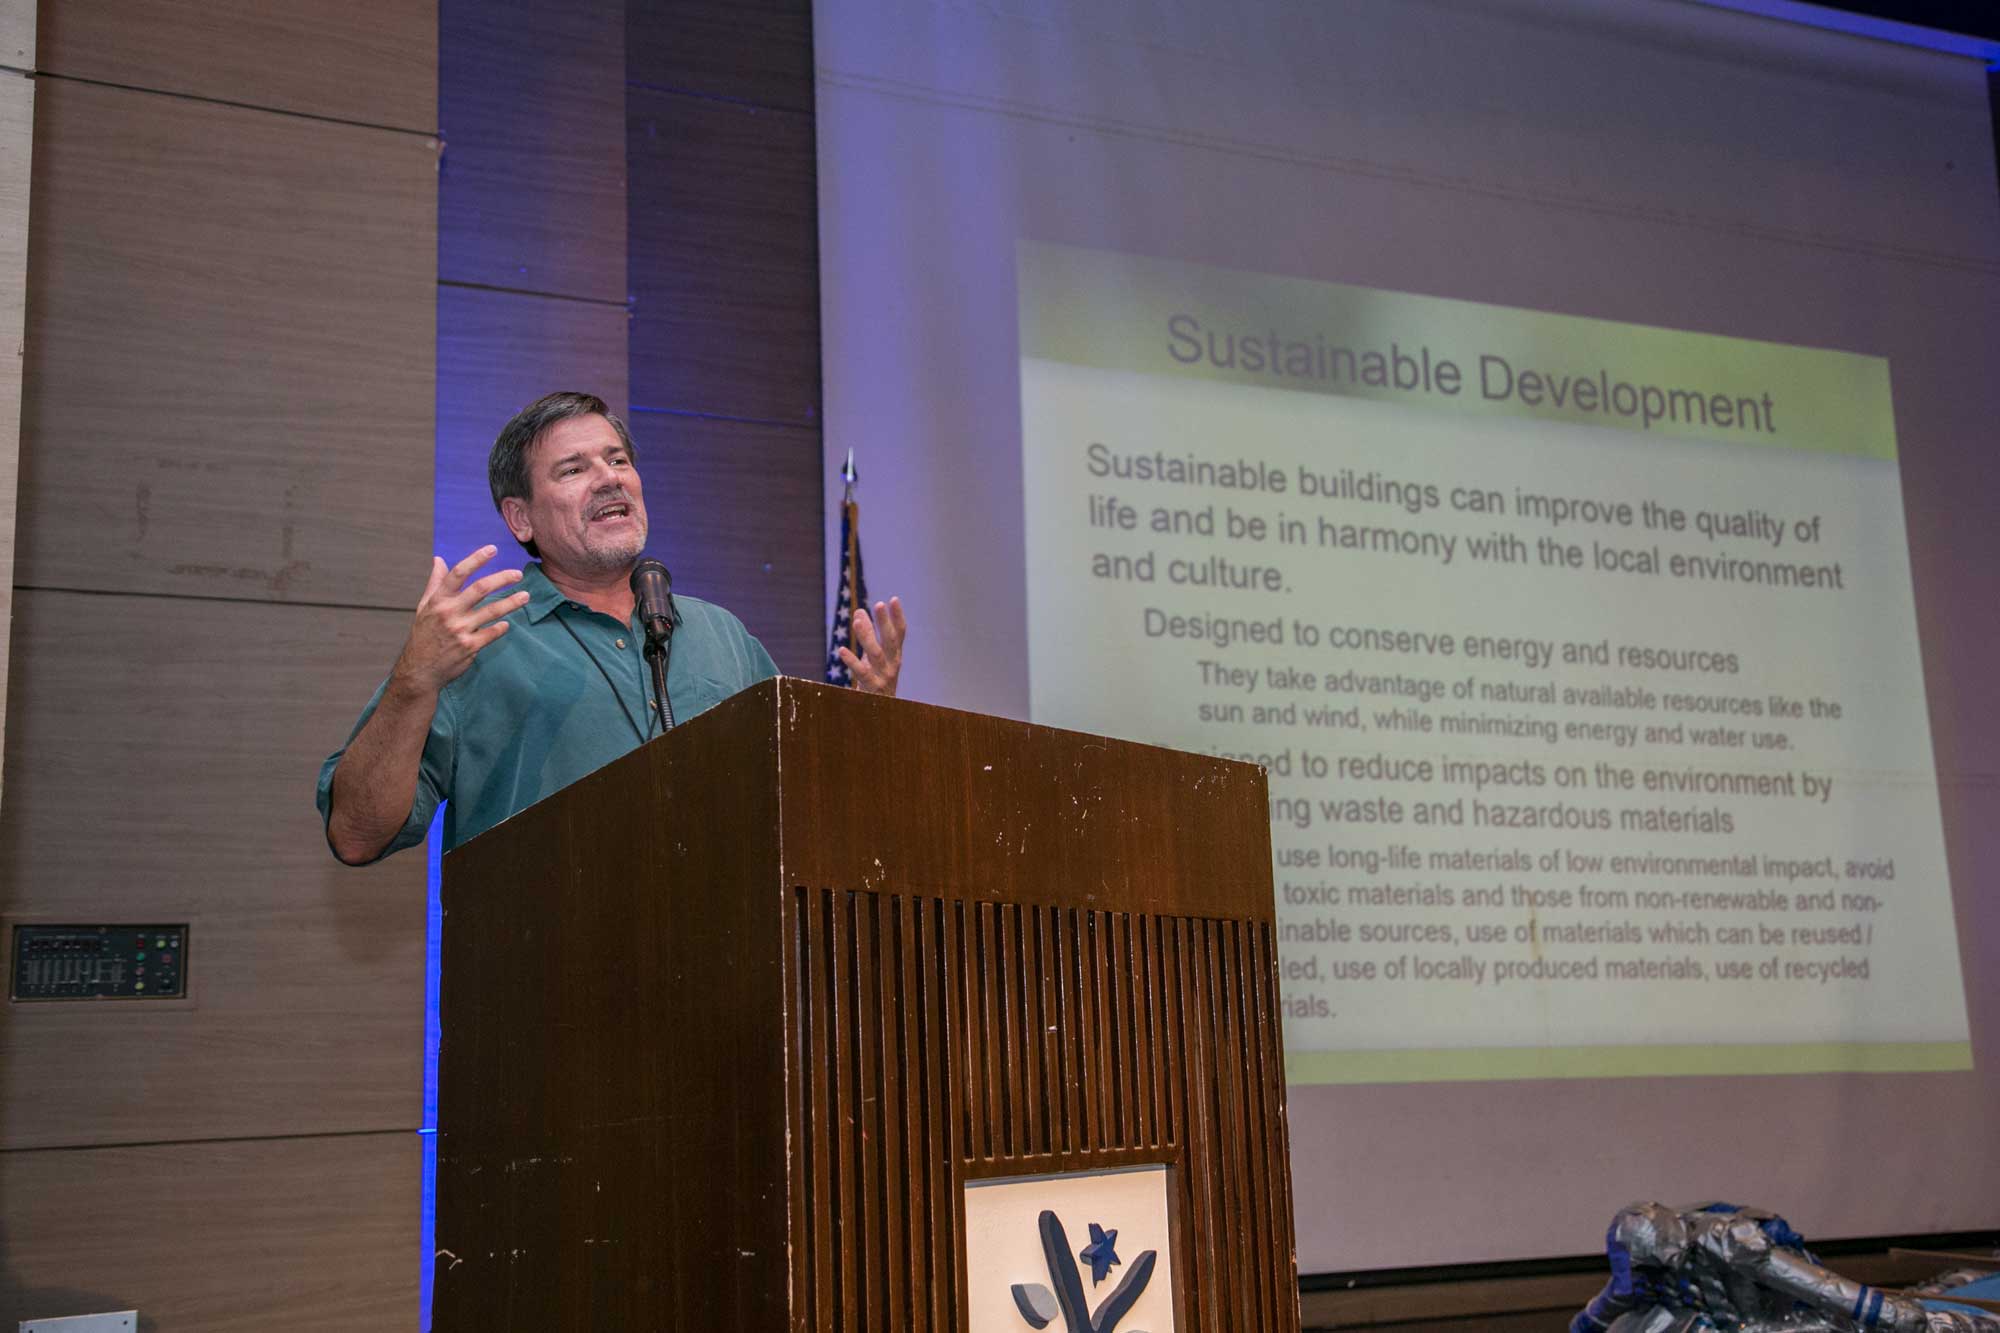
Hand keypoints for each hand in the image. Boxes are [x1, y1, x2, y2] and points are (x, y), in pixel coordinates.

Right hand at [389, 545, 528, 695]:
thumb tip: (439, 559)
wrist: (419, 670)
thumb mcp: (424, 608)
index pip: (458, 574)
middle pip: (480, 589)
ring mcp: (460, 630)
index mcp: (438, 600)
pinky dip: (501, 627)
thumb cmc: (423, 636)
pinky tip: (507, 624)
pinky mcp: (469, 646)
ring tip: (525, 596)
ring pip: (492, 611)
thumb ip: (435, 583)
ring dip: (511, 602)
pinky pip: (492, 633)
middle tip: (517, 574)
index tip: (492, 549)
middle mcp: (449, 612)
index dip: (476, 559)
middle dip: (502, 579)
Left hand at [839, 596, 905, 695]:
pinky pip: (861, 673)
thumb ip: (868, 634)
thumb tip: (859, 611)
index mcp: (895, 655)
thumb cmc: (875, 679)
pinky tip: (841, 650)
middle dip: (884, 623)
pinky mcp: (871, 688)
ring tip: (857, 621)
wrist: (879, 712)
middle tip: (878, 605)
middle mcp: (893, 665)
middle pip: (890, 641)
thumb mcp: (873, 656)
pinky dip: (852, 661)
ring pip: (876, 655)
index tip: (894, 599)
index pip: (900, 633)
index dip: (898, 617)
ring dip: (867, 637)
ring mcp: (883, 677)